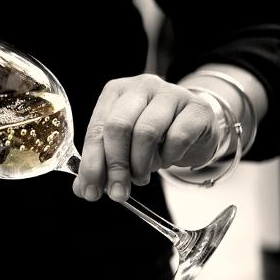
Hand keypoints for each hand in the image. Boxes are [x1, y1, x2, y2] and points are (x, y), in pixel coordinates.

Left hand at [73, 74, 221, 202]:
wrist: (194, 128)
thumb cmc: (153, 136)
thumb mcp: (123, 147)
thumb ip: (101, 165)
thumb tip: (83, 189)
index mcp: (115, 92)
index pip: (97, 128)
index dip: (92, 163)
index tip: (91, 191)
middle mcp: (141, 86)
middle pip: (118, 127)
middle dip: (115, 166)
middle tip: (118, 192)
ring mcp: (170, 94)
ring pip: (146, 132)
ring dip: (141, 164)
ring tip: (141, 177)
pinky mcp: (196, 108)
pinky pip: (177, 137)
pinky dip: (169, 157)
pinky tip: (167, 160)